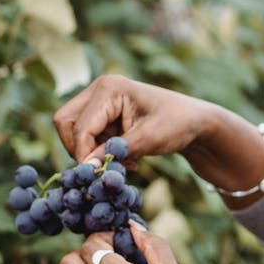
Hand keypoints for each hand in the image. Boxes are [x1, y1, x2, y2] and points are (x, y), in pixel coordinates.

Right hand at [52, 75, 221, 163]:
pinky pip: (91, 137)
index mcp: (109, 88)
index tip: (97, 176)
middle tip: (103, 168)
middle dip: (81, 149)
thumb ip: (115, 152)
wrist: (196, 123)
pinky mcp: (106, 114)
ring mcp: (101, 100)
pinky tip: (128, 158)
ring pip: (76, 132)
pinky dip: (104, 152)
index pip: (80, 126)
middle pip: (66, 123)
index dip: (84, 153)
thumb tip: (87, 168)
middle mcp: (100, 89)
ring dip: (96, 152)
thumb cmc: (178, 125)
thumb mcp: (149, 139)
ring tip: (126, 162)